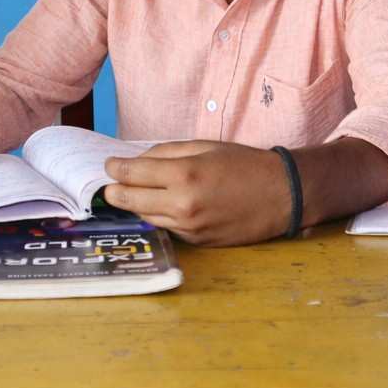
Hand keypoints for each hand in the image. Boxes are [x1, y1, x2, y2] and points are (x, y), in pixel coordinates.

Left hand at [102, 140, 290, 245]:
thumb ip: (168, 152)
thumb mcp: (205, 146)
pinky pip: (167, 228)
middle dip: (115, 192)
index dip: (116, 168)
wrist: (280, 195)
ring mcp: (189, 227)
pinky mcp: (197, 242)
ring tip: (125, 196)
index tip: (109, 165)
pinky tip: (155, 207)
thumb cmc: (244, 164)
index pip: (134, 173)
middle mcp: (183, 204)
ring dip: (134, 207)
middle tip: (107, 186)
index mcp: (184, 175)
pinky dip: (158, 217)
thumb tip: (139, 159)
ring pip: (147, 218)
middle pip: (132, 200)